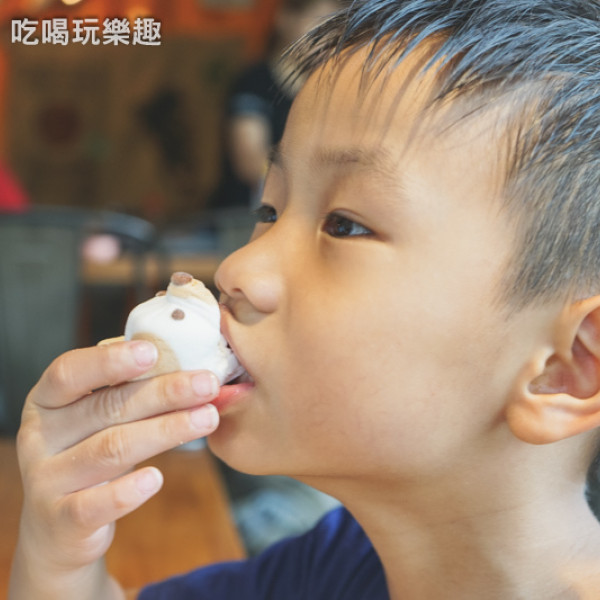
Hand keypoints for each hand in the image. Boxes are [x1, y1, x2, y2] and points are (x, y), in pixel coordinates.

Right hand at [9, 340, 219, 599]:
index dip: (110, 359)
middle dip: (164, 392)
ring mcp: (46, 480)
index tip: (153, 351)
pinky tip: (157, 477)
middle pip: (106, 408)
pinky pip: (96, 504)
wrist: (58, 529)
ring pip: (111, 449)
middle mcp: (41, 436)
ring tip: (207, 419)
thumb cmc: (88, 453)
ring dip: (165, 431)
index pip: (70, 371)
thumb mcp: (98, 418)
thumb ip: (129, 391)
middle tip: (207, 384)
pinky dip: (128, 490)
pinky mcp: (62, 520)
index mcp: (48, 400)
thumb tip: (187, 363)